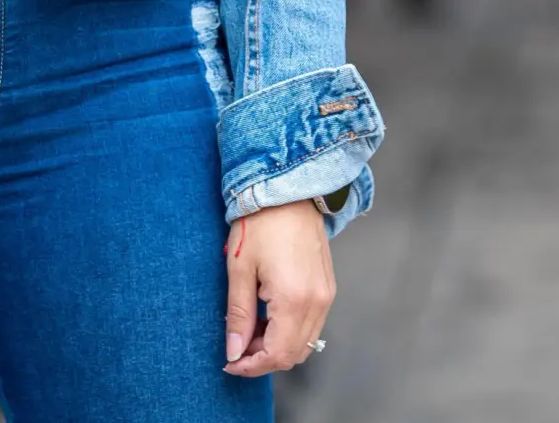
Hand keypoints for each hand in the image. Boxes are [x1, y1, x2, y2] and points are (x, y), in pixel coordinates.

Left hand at [222, 199, 334, 376]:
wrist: (290, 191)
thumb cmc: (260, 225)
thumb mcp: (240, 271)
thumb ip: (238, 316)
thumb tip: (233, 351)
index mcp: (293, 299)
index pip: (277, 355)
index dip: (251, 366)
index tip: (230, 362)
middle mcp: (317, 302)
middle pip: (294, 354)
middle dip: (263, 359)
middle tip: (236, 347)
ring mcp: (326, 295)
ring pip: (305, 342)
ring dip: (277, 346)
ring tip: (250, 331)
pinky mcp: (328, 287)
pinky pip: (312, 325)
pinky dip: (290, 332)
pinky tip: (268, 317)